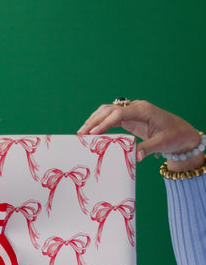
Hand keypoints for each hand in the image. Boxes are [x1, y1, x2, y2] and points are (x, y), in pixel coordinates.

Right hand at [77, 100, 202, 168]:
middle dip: (94, 120)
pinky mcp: (130, 118)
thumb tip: (134, 157)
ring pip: (108, 111)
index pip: (118, 114)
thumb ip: (148, 148)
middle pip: (109, 109)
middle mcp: (136, 107)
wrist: (183, 133)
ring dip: (94, 120)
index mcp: (143, 110)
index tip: (93, 134)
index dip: (104, 123)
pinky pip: (111, 118)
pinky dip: (100, 123)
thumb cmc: (175, 136)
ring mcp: (132, 111)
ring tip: (82, 132)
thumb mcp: (163, 143)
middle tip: (81, 133)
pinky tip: (92, 132)